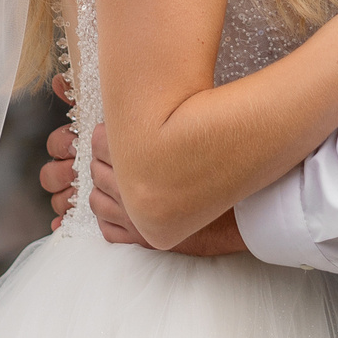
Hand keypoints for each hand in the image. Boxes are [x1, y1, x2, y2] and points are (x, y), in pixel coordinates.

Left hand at [39, 110, 243, 253]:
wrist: (241, 211)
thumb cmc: (218, 166)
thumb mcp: (191, 132)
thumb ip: (162, 119)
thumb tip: (135, 98)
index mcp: (138, 159)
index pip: (98, 141)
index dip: (105, 135)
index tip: (114, 134)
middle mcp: (130, 191)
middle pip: (95, 169)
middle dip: (104, 161)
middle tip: (117, 155)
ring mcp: (133, 218)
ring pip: (95, 200)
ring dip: (101, 188)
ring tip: (117, 180)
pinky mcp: (140, 239)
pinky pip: (107, 230)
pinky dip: (107, 218)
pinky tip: (119, 206)